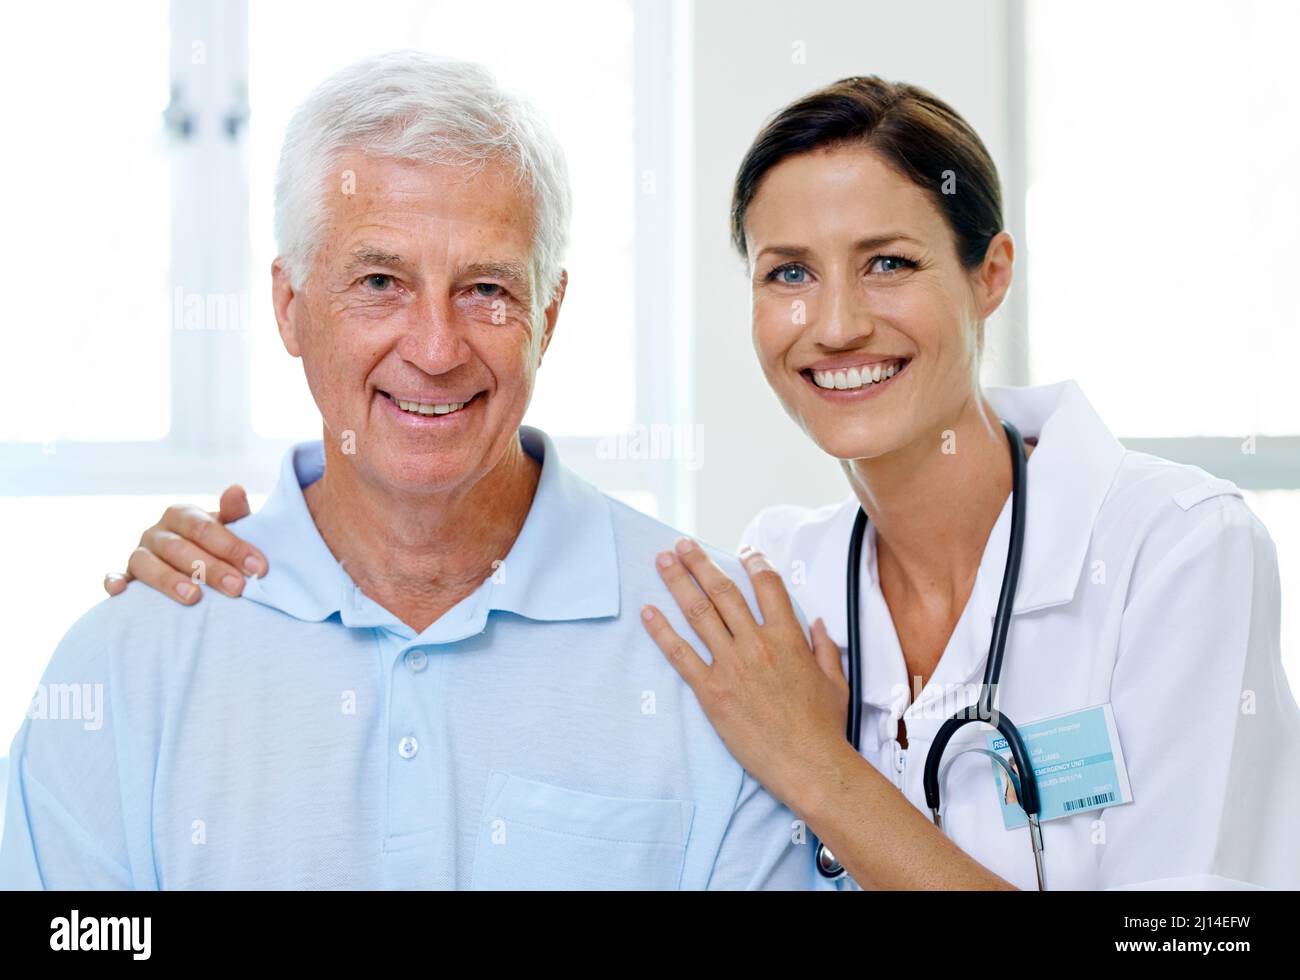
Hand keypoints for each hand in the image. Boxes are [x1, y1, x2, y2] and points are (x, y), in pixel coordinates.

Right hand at [102, 485, 264, 603]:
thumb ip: (235, 513)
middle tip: (237, 588)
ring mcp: (139, 553)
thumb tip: (236, 489)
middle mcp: (157, 532)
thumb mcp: (230, 528)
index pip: (204, 527)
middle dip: (210, 569)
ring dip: (169, 580)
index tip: (258, 567)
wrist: (194, 562)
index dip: (232, 546)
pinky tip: (120, 592)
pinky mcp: (126, 576)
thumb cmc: (216, 545)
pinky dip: (115, 582)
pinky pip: (115, 577)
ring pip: (147, 564)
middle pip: (180, 548)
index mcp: (181, 515)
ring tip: (194, 598)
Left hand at [639, 537, 849, 814]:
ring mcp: (732, 666)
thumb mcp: (835, 681)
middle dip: (700, 563)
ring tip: (662, 562)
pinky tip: (648, 613)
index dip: (754, 563)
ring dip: (678, 583)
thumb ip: (824, 647)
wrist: (810, 765)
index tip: (742, 550)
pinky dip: (662, 632)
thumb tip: (817, 623)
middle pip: (724, 591)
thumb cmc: (824, 728)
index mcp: (789, 638)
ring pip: (700, 613)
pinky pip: (681, 655)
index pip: (768, 586)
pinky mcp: (713, 692)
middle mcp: (758, 645)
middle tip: (682, 544)